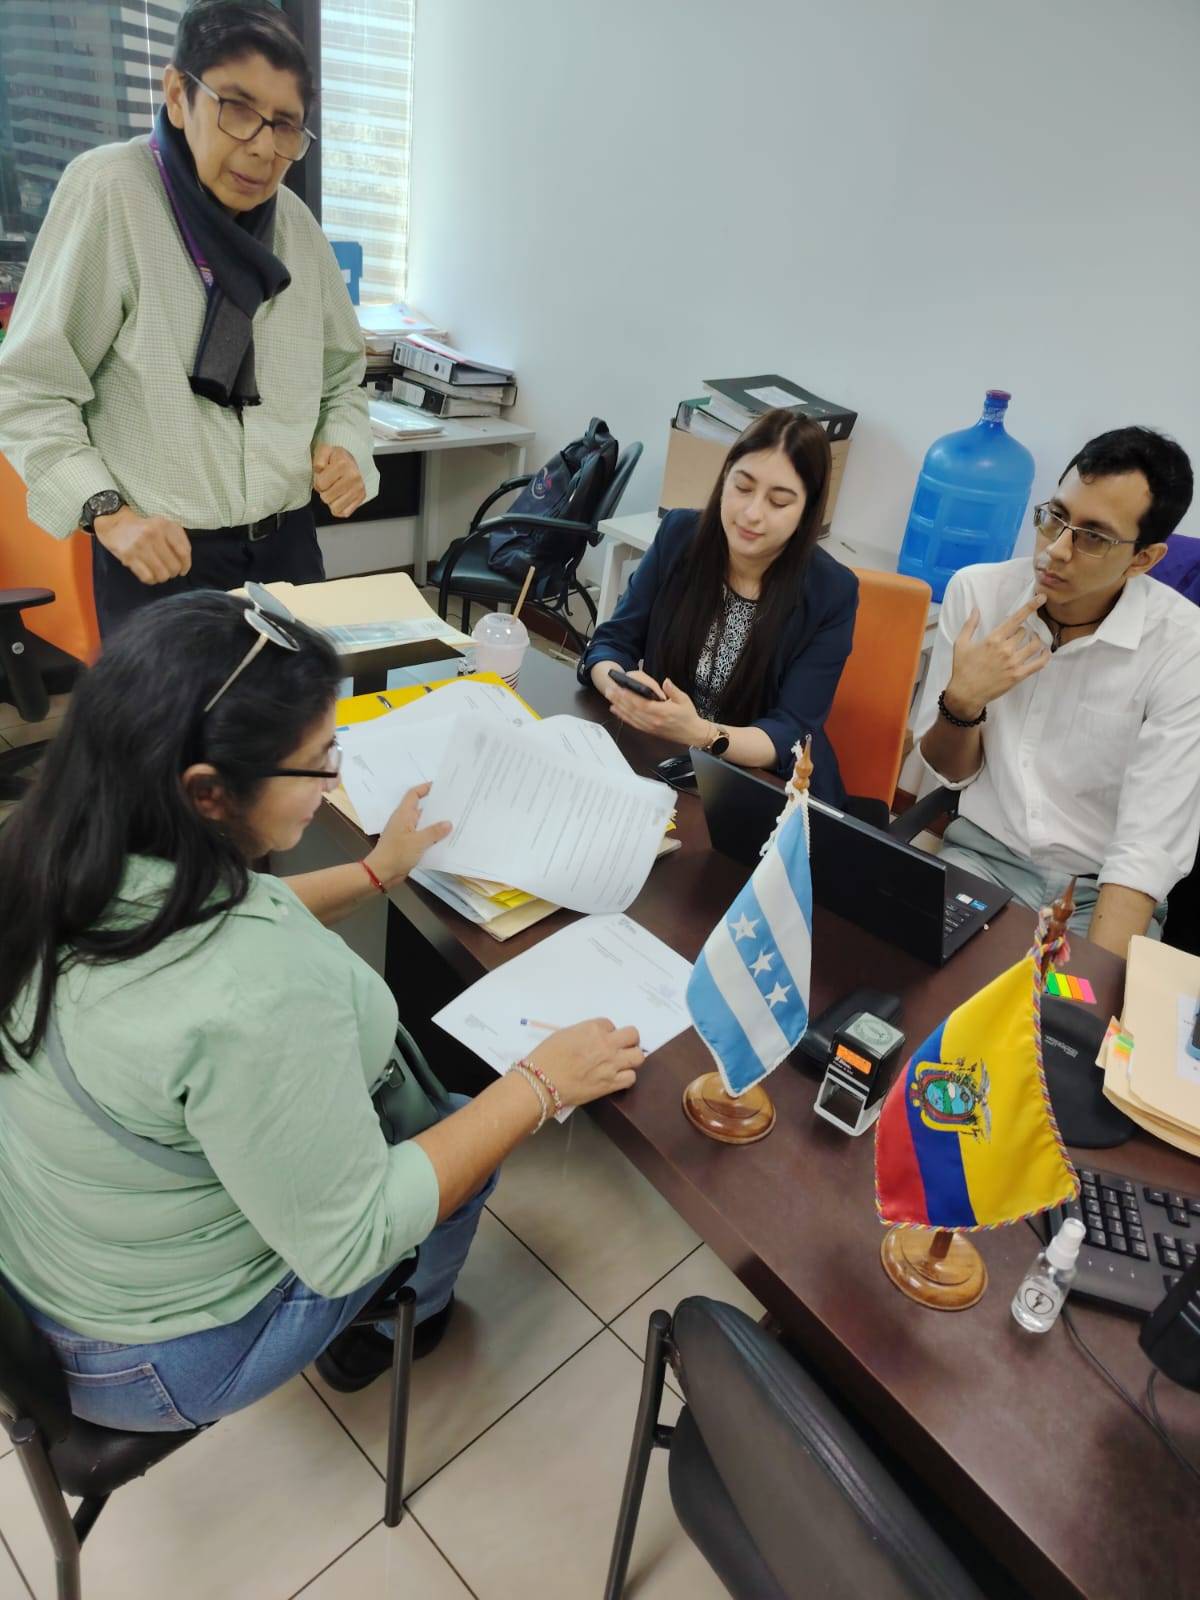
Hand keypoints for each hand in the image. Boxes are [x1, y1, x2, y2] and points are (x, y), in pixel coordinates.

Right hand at [93, 506, 190, 584]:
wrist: (115, 523)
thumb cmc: (145, 527)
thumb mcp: (164, 526)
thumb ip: (179, 539)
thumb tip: (185, 563)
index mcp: (165, 526)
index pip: (183, 552)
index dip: (186, 565)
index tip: (183, 570)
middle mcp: (153, 534)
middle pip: (173, 566)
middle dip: (173, 572)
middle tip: (168, 571)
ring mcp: (140, 545)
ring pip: (161, 574)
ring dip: (162, 577)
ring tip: (159, 573)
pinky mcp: (128, 556)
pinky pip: (147, 577)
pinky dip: (151, 580)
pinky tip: (150, 576)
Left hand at [312, 444, 365, 517]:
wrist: (350, 461)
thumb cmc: (334, 458)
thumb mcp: (324, 451)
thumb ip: (318, 458)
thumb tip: (319, 469)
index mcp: (343, 464)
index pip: (320, 485)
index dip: (318, 482)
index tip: (323, 476)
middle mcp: (354, 477)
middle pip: (326, 498)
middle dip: (324, 492)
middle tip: (329, 484)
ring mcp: (359, 489)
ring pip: (335, 508)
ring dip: (331, 501)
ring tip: (334, 490)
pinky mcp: (361, 498)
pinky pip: (344, 513)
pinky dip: (339, 507)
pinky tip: (340, 497)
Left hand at [364, 783, 450, 887]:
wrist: (381, 873)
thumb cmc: (396, 853)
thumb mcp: (418, 841)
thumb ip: (434, 832)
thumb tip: (448, 823)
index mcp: (403, 815)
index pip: (413, 794)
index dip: (425, 788)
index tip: (440, 786)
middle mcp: (405, 821)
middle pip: (422, 809)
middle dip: (437, 807)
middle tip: (454, 805)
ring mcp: (406, 834)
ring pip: (424, 825)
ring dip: (437, 825)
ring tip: (455, 822)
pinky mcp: (409, 845)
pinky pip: (423, 837)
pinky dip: (433, 838)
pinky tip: (446, 841)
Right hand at [529, 1018, 644, 1108]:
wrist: (541, 1083)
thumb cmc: (546, 1057)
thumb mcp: (564, 1035)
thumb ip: (583, 1033)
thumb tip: (591, 1038)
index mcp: (593, 1029)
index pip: (610, 1024)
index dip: (607, 1032)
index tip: (601, 1039)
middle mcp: (606, 1044)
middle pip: (632, 1035)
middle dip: (628, 1040)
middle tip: (621, 1047)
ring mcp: (611, 1064)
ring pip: (638, 1056)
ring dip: (632, 1058)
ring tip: (623, 1062)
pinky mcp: (611, 1084)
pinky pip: (631, 1077)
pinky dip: (626, 1077)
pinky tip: (617, 1077)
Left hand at [608, 671, 707, 744]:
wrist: (692, 733)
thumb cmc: (689, 716)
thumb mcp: (685, 700)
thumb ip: (673, 690)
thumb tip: (665, 681)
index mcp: (662, 713)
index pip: (642, 704)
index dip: (629, 697)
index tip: (620, 689)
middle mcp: (653, 721)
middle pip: (632, 710)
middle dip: (619, 699)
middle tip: (609, 690)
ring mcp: (650, 727)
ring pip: (630, 717)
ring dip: (618, 707)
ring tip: (609, 698)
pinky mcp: (648, 730)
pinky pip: (633, 723)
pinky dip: (623, 716)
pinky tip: (616, 710)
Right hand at [943, 594, 1049, 719]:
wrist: (965, 694)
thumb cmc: (962, 668)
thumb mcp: (960, 644)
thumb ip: (970, 625)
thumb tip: (976, 609)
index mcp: (993, 639)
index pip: (1016, 619)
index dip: (1030, 606)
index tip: (1042, 598)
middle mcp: (1005, 649)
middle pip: (1024, 632)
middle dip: (1022, 632)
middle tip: (1017, 636)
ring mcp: (1013, 663)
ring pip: (1035, 645)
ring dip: (1035, 641)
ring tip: (1032, 642)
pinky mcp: (1018, 675)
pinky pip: (1039, 663)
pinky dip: (1045, 656)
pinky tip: (1045, 652)